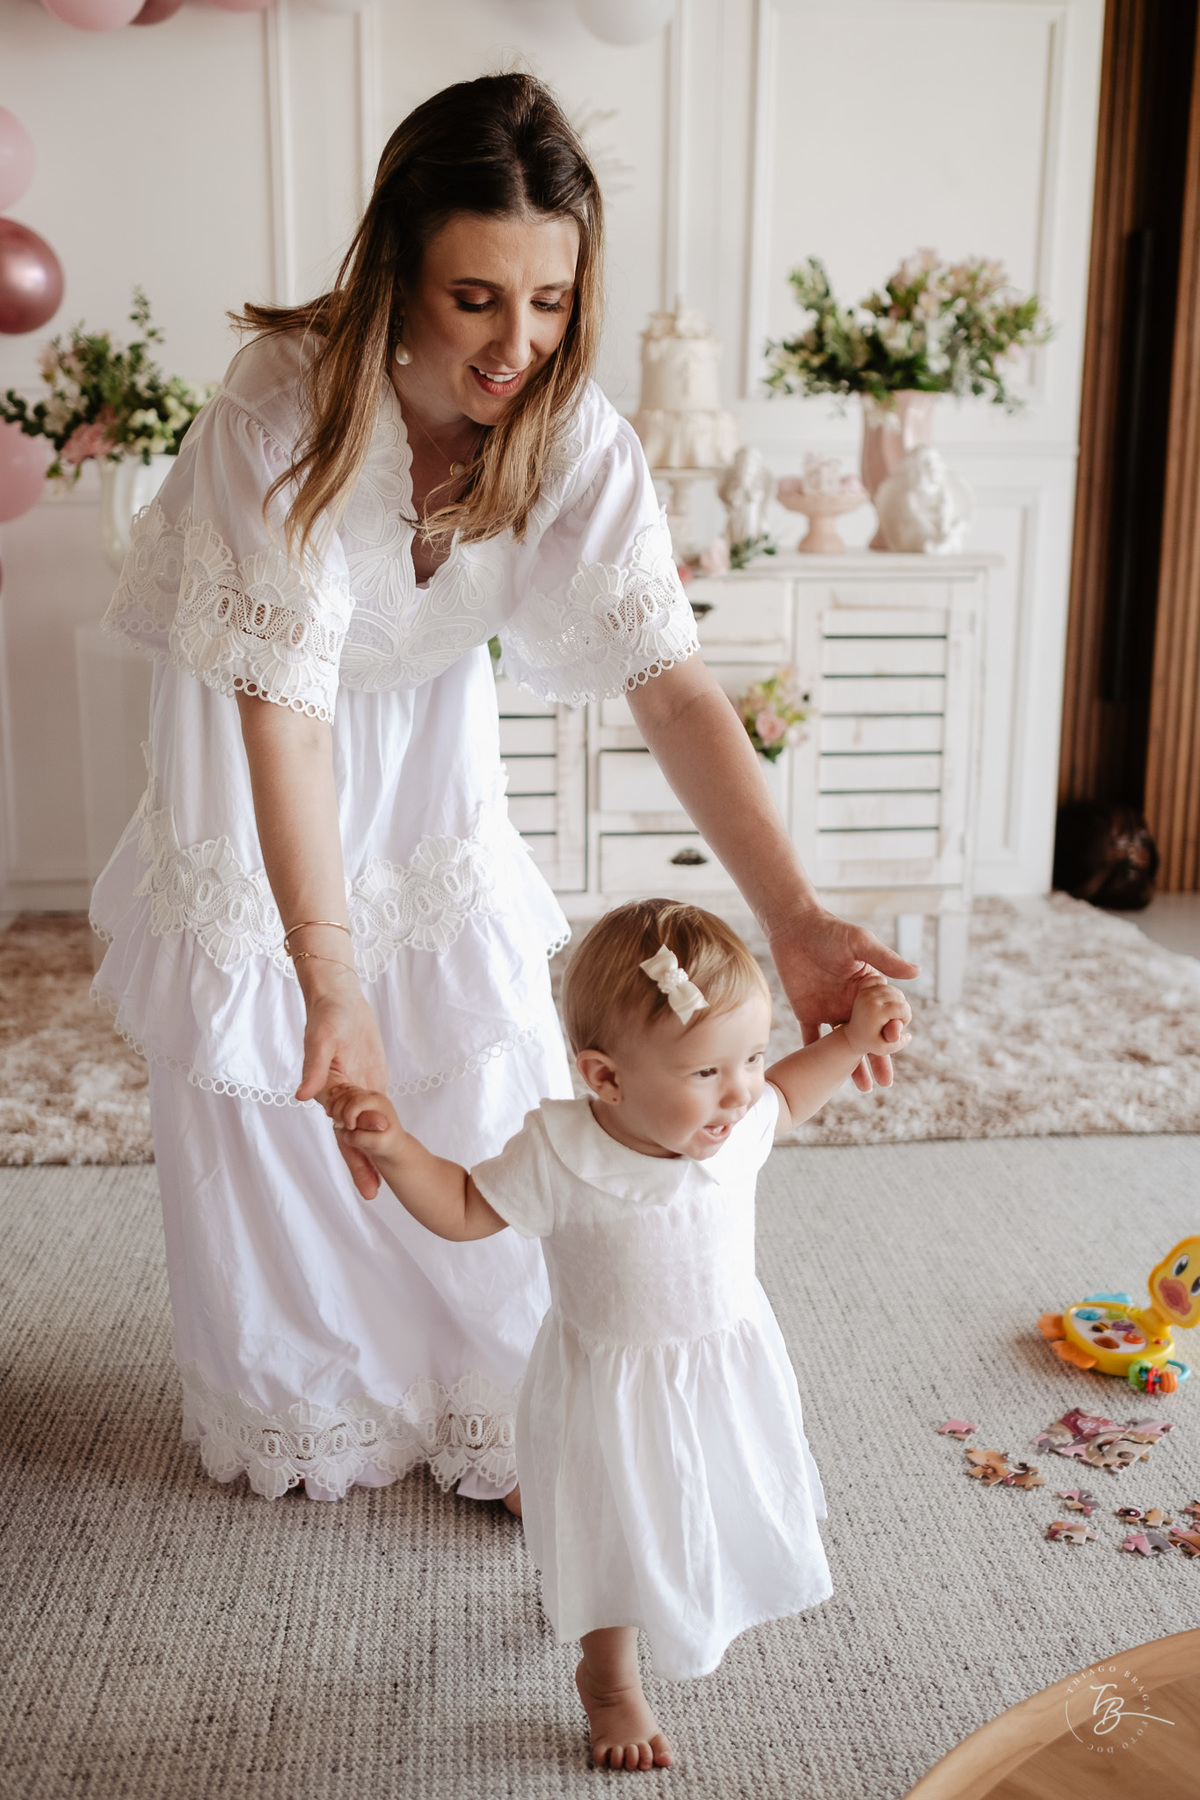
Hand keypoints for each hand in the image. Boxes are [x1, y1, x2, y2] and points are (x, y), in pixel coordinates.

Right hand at [295, 973, 388, 1199]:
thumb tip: (301, 1096)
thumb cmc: (328, 1016)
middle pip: (350, 1140)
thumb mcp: (322, 1039)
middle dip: (361, 1167)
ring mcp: (355, 1094)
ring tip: (379, 1188)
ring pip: (363, 1133)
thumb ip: (314, 1067)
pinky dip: (379, 1136)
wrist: (341, 999)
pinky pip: (374, 1116)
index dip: (353, 1150)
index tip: (365, 1170)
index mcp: (327, 1091)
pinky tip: (387, 1155)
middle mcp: (339, 1098)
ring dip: (370, 1158)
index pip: (340, 1128)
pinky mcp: (370, 1086)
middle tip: (372, 1195)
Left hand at [768, 910, 918, 1091]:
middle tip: (886, 1083)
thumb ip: (885, 959)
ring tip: (863, 1088)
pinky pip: (811, 1037)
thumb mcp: (860, 943)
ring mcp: (831, 1009)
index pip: (885, 1016)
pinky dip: (816, 1054)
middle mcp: (853, 1003)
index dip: (891, 1031)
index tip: (896, 1045)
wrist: (793, 927)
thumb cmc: (830, 930)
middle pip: (869, 1037)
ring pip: (844, 1044)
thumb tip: (918, 972)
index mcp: (868, 989)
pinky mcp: (807, 1012)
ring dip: (852, 1065)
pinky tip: (822, 1074)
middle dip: (879, 1058)